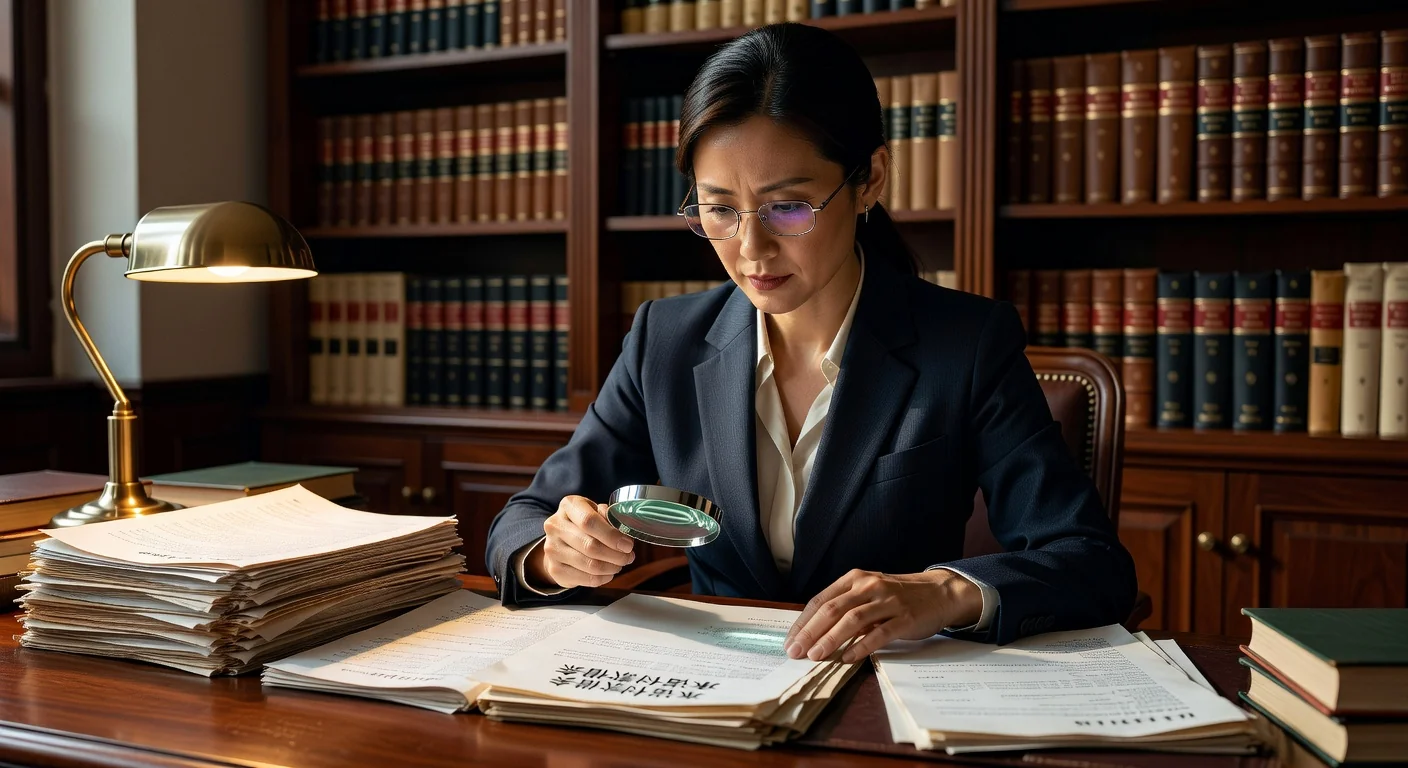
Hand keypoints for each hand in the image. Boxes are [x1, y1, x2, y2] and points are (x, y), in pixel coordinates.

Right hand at [525, 495, 635, 588]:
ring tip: (619, 564)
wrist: (560, 542)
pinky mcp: (555, 569)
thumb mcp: (596, 512)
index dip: (611, 535)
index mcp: (569, 506)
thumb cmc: (584, 525)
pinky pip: (586, 579)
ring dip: (611, 567)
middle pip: (590, 545)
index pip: (589, 521)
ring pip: (590, 565)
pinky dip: (603, 578)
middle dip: (615, 555)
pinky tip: (608, 573)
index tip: (627, 545)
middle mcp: (555, 526)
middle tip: (628, 557)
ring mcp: (552, 549)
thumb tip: (624, 531)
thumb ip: (609, 518)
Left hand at [783, 569, 982, 663]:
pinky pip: (879, 633)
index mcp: (854, 580)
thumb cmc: (897, 596)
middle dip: (810, 633)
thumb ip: (844, 606)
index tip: (789, 641)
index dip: (802, 622)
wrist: (939, 592)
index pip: (820, 600)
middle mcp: (868, 587)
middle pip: (832, 609)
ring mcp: (887, 601)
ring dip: (830, 639)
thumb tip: (812, 633)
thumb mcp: (868, 593)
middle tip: (795, 652)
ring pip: (852, 620)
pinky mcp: (905, 618)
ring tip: (815, 656)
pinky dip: (861, 646)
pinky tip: (848, 658)